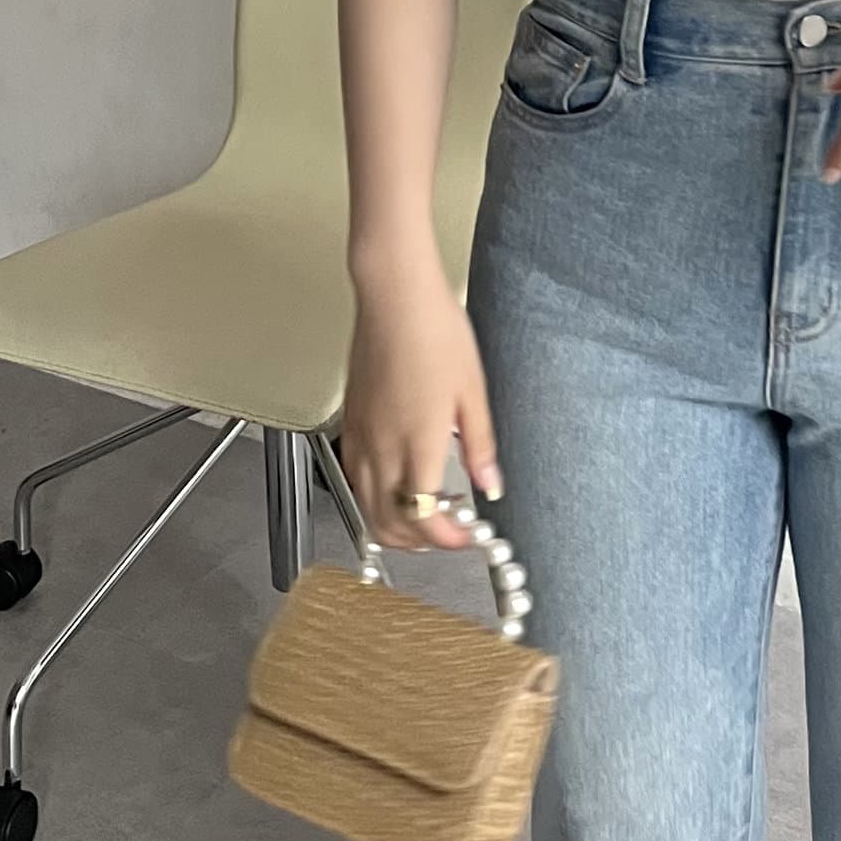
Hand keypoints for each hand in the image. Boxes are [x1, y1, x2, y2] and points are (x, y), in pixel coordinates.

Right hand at [340, 257, 502, 551]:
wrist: (394, 298)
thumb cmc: (435, 333)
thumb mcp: (473, 391)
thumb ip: (479, 445)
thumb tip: (491, 484)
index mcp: (419, 445)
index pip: (425, 518)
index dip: (447, 541)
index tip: (467, 539)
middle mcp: (382, 449)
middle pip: (388, 524)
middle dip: (419, 542)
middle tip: (448, 531)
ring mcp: (361, 438)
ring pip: (365, 508)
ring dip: (394, 524)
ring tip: (426, 510)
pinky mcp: (350, 423)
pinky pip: (354, 479)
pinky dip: (373, 498)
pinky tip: (396, 482)